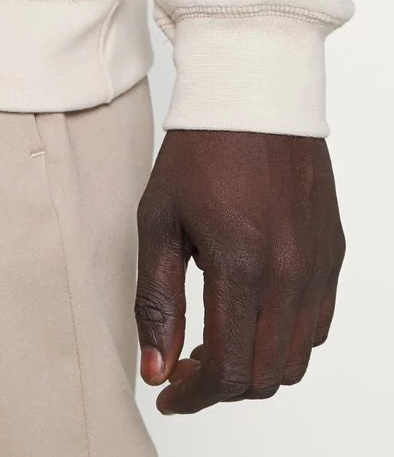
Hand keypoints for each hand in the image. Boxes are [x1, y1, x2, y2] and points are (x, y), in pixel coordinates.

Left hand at [134, 129, 344, 414]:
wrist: (253, 94)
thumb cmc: (199, 150)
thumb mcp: (159, 221)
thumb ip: (157, 301)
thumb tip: (157, 368)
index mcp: (242, 265)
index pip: (227, 370)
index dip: (194, 395)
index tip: (170, 391)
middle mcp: (290, 273)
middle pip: (265, 376)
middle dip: (222, 386)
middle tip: (186, 364)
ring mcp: (318, 264)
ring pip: (296, 357)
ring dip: (256, 364)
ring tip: (218, 338)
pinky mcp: (332, 252)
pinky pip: (317, 322)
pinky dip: (285, 336)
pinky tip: (252, 309)